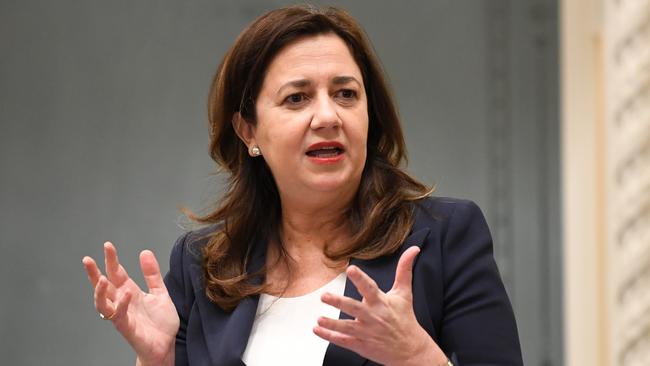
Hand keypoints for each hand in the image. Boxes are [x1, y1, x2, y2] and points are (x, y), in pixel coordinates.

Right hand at [82, 242, 178, 365]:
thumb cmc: (160, 323)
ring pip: (102, 303)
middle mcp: (122, 302)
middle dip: (93, 273)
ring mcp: (122, 315)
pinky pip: (118, 316)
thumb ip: (152, 274)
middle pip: (103, 286)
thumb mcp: (160, 292)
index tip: (107, 245)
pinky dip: (121, 304)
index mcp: (129, 292)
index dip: (111, 260)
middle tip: (88, 260)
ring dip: (99, 291)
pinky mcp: (127, 327)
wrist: (166, 346)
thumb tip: (144, 252)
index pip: (116, 273)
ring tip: (101, 278)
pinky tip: (126, 294)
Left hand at [313, 246, 447, 365]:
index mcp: (381, 302)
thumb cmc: (404, 318)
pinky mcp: (361, 345)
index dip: (360, 278)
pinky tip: (317, 330)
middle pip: (354, 308)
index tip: (351, 269)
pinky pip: (343, 341)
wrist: (410, 350)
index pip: (369, 287)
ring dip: (332, 323)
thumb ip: (404, 270)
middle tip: (324, 296)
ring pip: (346, 327)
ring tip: (319, 319)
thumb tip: (414, 249)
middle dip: (339, 302)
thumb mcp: (404, 293)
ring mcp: (366, 332)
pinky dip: (330, 336)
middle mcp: (372, 316)